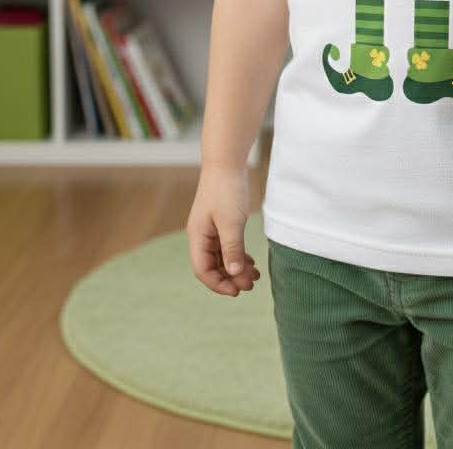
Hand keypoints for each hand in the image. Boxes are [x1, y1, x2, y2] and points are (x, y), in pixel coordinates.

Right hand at [186, 165, 260, 297]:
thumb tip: (233, 275)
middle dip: (231, 278)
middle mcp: (201, 235)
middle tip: (252, 284)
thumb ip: (232, 249)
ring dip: (236, 268)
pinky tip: (250, 261)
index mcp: (197, 237)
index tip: (237, 291)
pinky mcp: (221, 222)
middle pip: (213, 266)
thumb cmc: (226, 190)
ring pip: (221, 257)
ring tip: (255, 276)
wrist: (226, 162)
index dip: (218, 284)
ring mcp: (211, 229)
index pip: (202, 270)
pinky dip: (238, 255)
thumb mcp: (232, 222)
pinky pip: (227, 246)